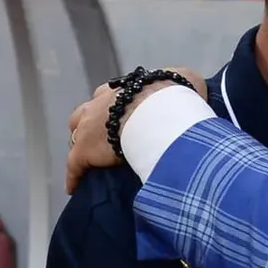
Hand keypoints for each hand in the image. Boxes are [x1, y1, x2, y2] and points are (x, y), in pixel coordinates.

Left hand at [65, 67, 207, 193]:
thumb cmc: (175, 94)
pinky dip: (75, 176)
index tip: (123, 119)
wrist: (160, 108)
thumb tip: (192, 94)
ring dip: (84, 147)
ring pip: (77, 138)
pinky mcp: (84, 150)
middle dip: (92, 125)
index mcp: (125, 88)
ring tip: (95, 162)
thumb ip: (183, 86)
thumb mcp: (185, 80)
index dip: (115, 109)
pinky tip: (76, 187)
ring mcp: (88, 126)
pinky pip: (75, 166)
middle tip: (105, 139)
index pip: (111, 97)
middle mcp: (100, 103)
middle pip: (86, 114)